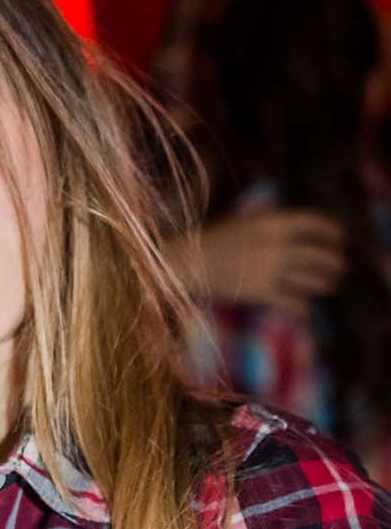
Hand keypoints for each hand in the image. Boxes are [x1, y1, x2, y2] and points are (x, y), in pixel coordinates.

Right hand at [192, 209, 345, 312]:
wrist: (188, 262)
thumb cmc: (211, 239)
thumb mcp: (244, 220)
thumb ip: (270, 223)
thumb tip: (294, 227)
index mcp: (273, 222)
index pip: (315, 222)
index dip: (332, 230)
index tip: (340, 237)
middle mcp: (278, 244)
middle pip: (320, 254)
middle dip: (334, 262)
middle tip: (340, 267)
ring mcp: (271, 270)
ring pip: (312, 279)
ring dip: (325, 283)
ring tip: (329, 285)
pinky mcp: (261, 293)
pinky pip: (293, 302)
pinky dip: (302, 307)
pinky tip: (305, 308)